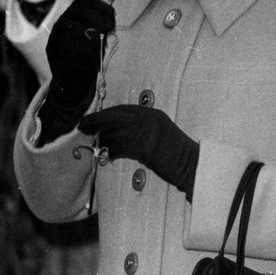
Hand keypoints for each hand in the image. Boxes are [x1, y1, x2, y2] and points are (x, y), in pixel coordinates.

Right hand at [37, 0, 114, 144]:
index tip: (112, 18)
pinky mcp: (53, 53)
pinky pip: (67, 47)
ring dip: (89, 36)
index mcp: (74, 16)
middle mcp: (62, 23)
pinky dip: (83, 53)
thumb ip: (104, 32)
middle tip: (108, 29)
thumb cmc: (88, 58)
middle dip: (96, 18)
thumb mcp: (99, 41)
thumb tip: (110, 30)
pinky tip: (92, 60)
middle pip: (77, 11)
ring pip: (71, 28)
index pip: (83, 2)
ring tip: (99, 46)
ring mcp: (55, 37)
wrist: (73, 83)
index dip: (99, 6)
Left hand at [79, 105, 198, 200]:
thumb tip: (115, 132)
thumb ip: (139, 128)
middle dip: (96, 121)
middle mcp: (148, 119)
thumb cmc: (175, 153)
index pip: (122, 109)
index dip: (105, 113)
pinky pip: (121, 146)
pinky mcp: (144, 146)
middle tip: (83, 125)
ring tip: (93, 141)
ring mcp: (146, 131)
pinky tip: (107, 154)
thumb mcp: (158, 132)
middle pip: (114, 117)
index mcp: (151, 114)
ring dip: (101, 137)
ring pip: (115, 131)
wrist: (192, 165)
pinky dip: (111, 150)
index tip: (94, 118)